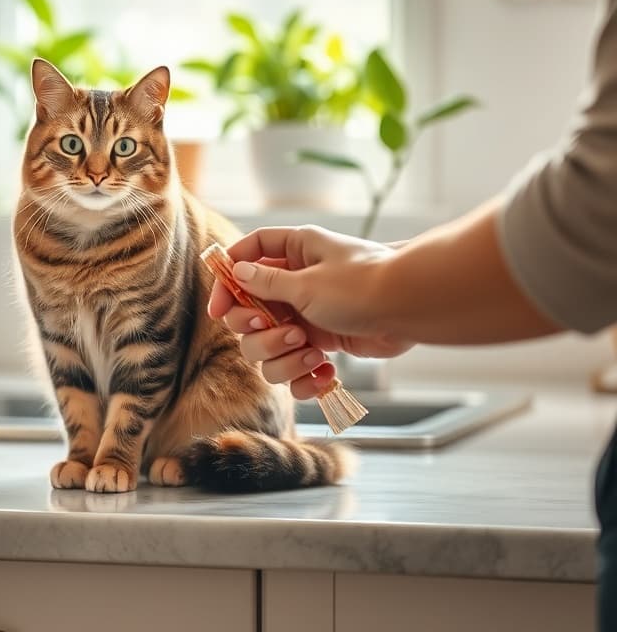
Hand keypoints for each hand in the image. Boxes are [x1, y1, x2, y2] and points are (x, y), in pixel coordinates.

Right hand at [208, 226, 414, 399]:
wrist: (411, 310)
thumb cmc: (363, 286)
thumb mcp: (307, 282)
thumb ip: (266, 283)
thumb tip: (237, 274)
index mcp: (292, 253)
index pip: (245, 257)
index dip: (227, 280)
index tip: (218, 309)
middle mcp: (294, 284)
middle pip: (247, 313)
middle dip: (259, 333)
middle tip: (284, 333)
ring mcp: (306, 316)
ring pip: (266, 348)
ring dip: (283, 359)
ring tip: (312, 354)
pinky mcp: (321, 344)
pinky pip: (294, 369)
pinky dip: (305, 378)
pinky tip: (325, 374)